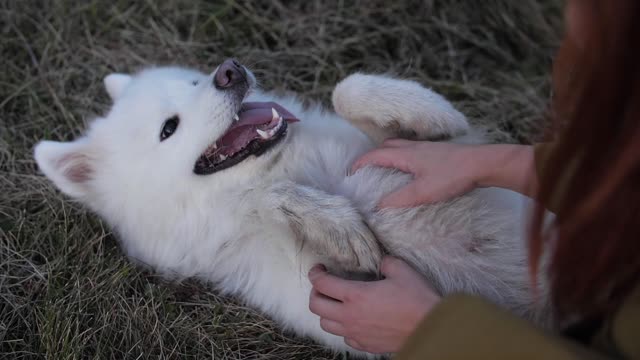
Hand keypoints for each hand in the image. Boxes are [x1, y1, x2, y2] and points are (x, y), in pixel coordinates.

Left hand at [308, 256, 440, 353]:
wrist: (430, 328)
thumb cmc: (416, 299)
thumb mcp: (401, 270)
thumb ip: (385, 263)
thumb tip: (380, 263)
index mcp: (355, 294)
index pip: (322, 283)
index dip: (315, 273)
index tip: (318, 268)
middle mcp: (350, 315)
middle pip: (315, 305)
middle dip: (315, 292)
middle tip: (324, 285)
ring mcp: (356, 332)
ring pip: (325, 325)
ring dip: (326, 312)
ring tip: (335, 304)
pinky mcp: (365, 345)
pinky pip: (344, 337)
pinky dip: (342, 328)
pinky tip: (353, 320)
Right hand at [352, 139, 536, 206]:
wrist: (483, 164)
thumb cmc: (453, 175)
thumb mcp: (423, 192)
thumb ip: (399, 199)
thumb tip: (378, 206)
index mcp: (406, 155)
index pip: (375, 155)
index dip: (360, 163)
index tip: (350, 172)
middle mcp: (414, 147)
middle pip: (387, 146)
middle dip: (373, 156)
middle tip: (367, 170)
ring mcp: (427, 148)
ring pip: (401, 146)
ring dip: (389, 154)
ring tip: (386, 169)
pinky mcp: (439, 152)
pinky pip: (413, 150)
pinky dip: (404, 156)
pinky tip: (412, 170)